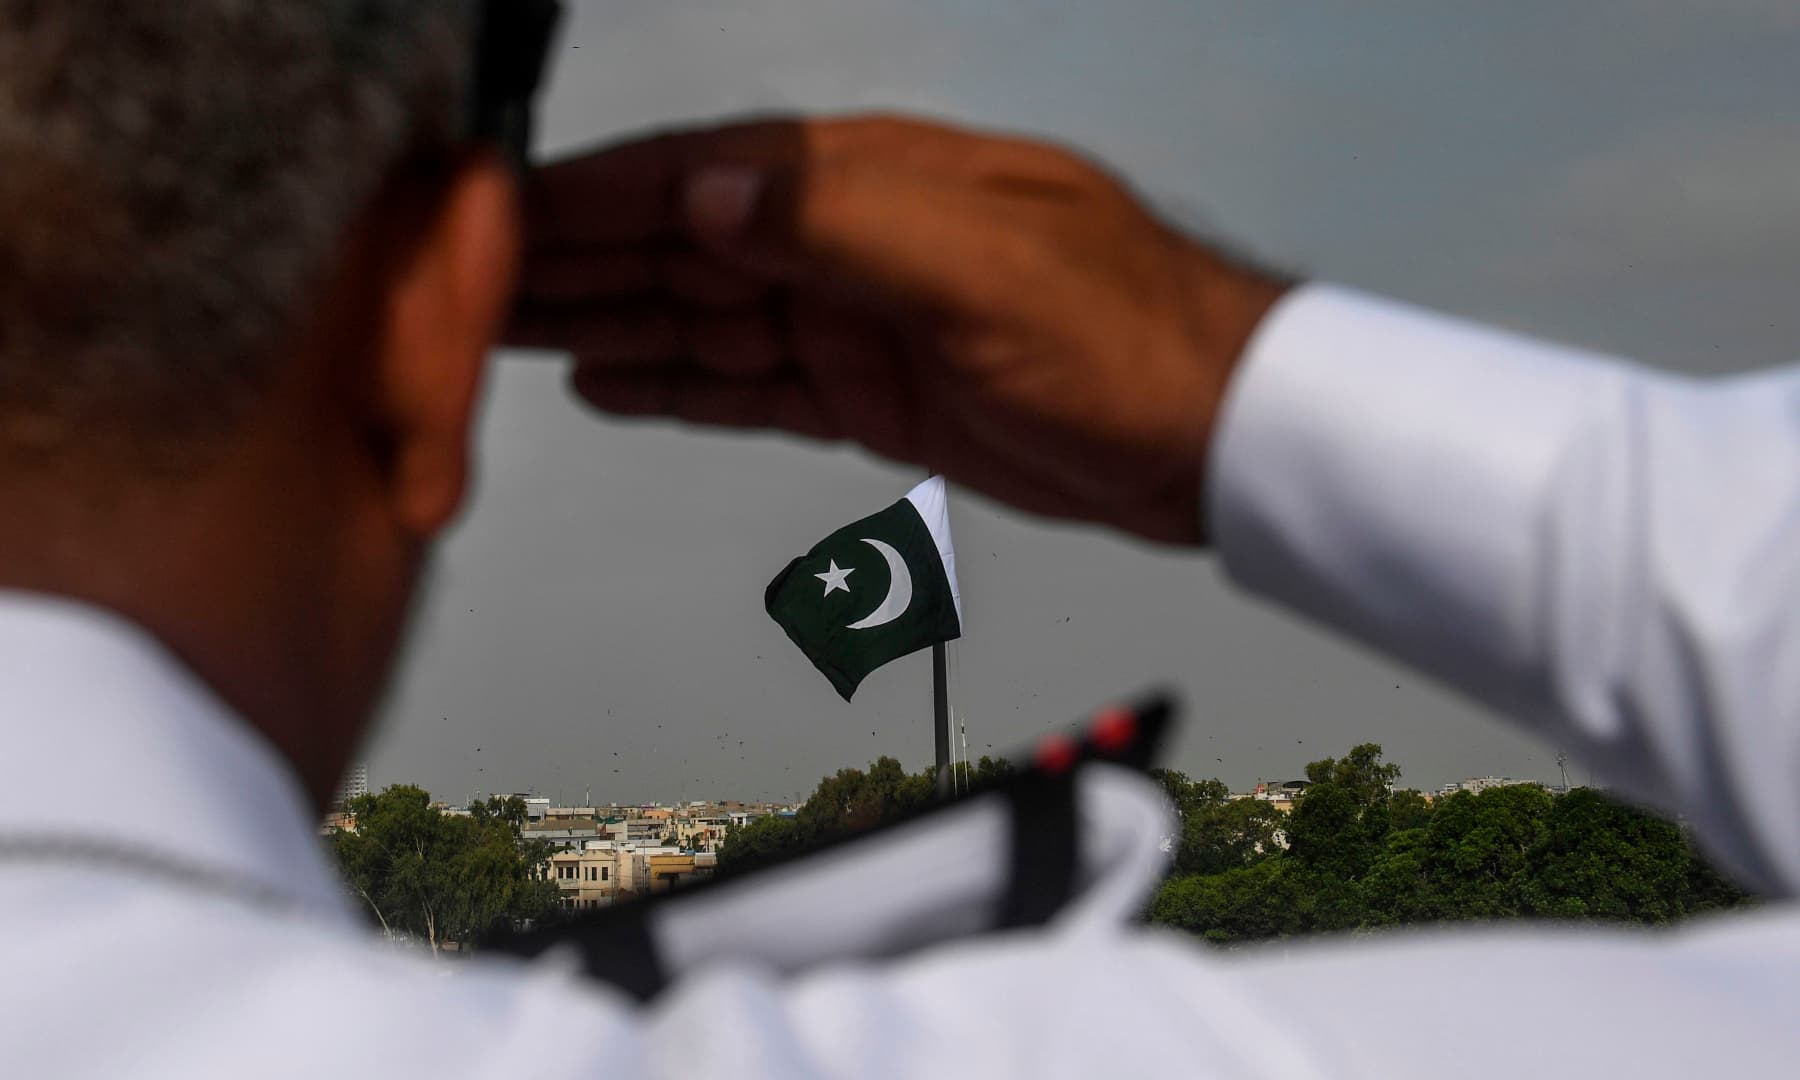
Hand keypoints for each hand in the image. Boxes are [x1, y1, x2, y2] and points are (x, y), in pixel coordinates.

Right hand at [509, 114, 1289, 544]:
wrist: (1211, 438)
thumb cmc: (1130, 335)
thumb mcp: (984, 266)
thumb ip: (839, 223)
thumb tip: (710, 185)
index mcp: (872, 181)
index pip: (700, 174)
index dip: (590, 195)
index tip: (491, 212)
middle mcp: (853, 239)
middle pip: (681, 242)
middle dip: (572, 261)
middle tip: (462, 284)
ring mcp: (859, 317)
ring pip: (703, 315)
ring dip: (606, 322)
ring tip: (505, 336)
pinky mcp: (874, 389)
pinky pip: (750, 382)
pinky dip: (680, 381)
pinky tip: (614, 380)